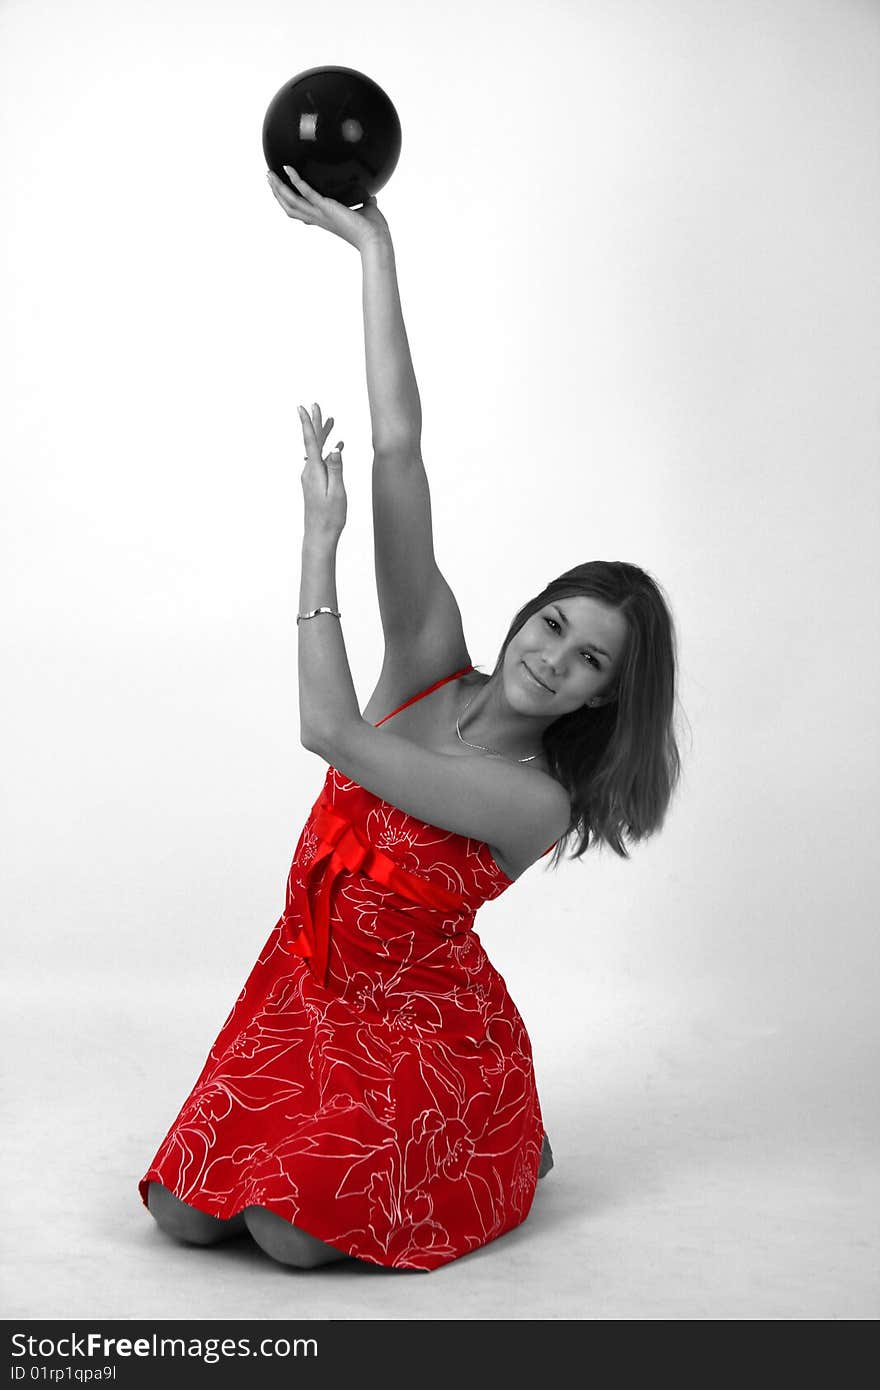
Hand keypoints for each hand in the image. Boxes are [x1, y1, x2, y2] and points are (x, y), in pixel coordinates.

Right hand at [267, 165, 390, 251]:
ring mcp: (320, 214)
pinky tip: (288, 168)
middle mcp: (319, 218)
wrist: (376, 240)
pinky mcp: (326, 208)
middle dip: (277, 194)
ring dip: (278, 188)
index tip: (282, 193)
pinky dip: (295, 180)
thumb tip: (372, 195)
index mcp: (325, 220)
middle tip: (268, 179)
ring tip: (269, 174)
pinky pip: (306, 192)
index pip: (303, 212)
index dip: (290, 203)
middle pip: (290, 207)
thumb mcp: (368, 212)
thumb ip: (366, 203)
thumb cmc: (374, 231)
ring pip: (291, 202)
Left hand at [299, 402, 346, 543]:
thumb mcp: (337, 493)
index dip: (307, 424)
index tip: (303, 408)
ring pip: (317, 451)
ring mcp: (310, 477)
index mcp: (315, 471)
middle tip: (316, 406)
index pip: (311, 442)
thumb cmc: (330, 517)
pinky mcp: (314, 483)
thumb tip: (335, 450)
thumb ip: (337, 470)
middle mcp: (309, 471)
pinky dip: (327, 451)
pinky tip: (336, 449)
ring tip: (332, 422)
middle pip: (313, 442)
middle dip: (316, 424)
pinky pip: (320, 461)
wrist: (319, 535)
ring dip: (324, 436)